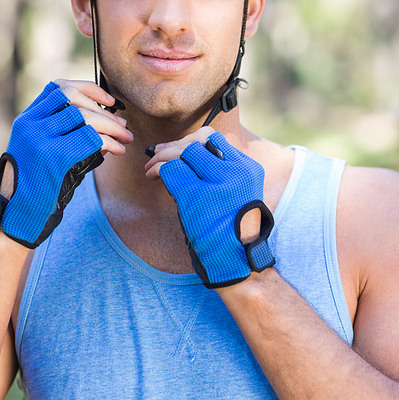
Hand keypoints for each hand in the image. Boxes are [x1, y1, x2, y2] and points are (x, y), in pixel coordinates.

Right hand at [0, 80, 132, 248]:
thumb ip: (68, 131)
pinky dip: (110, 142)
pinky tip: (118, 150)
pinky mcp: (53, 158)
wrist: (17, 213)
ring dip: (112, 126)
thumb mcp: (44, 148)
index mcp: (27, 119)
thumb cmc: (38, 182)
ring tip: (126, 137)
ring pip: (84, 117)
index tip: (109, 100)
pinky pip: (90, 139)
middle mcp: (30, 124)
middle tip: (123, 125)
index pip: (59, 87)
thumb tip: (115, 119)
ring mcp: (39, 140)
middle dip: (105, 112)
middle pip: (74, 100)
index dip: (88, 88)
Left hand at [148, 130, 274, 287]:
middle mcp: (236, 172)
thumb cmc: (230, 230)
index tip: (177, 149)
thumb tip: (180, 150)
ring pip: (183, 153)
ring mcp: (218, 184)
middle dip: (173, 146)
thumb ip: (218, 172)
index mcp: (248, 168)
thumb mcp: (236, 194)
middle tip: (157, 155)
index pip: (215, 138)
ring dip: (162, 157)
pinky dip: (158, 170)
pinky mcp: (198, 198)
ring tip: (151, 167)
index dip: (191, 140)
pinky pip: (171, 171)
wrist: (237, 261)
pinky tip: (153, 176)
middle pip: (197, 141)